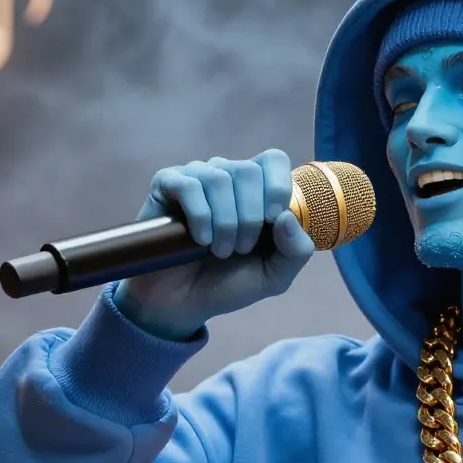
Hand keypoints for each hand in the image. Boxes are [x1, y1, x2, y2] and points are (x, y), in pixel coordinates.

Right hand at [112, 150, 315, 340]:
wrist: (182, 303)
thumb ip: (295, 251)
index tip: (271, 220)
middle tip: (241, 248)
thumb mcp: (274, 276)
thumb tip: (287, 217)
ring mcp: (196, 178)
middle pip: (247, 170)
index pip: (273, 160)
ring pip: (218, 178)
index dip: (277, 187)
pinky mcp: (166, 185)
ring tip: (219, 250)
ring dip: (224, 221)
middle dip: (250, 216)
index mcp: (256, 190)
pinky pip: (188, 185)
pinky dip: (200, 216)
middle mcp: (226, 176)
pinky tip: (200, 239)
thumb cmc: (228, 284)